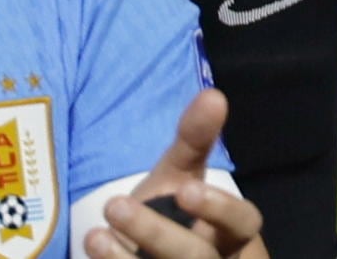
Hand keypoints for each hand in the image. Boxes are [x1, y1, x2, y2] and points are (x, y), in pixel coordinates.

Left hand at [82, 91, 262, 258]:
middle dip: (156, 233)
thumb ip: (195, 139)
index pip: (243, 223)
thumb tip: (214, 94)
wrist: (141, 253)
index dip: (219, 209)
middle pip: (198, 256)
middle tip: (115, 204)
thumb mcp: (180, 175)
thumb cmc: (170, 212)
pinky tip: (93, 255)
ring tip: (93, 236)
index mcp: (230, 234)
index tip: (185, 190)